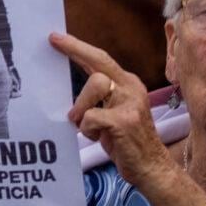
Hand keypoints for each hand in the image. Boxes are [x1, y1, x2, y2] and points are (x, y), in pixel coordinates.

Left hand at [51, 32, 168, 183]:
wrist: (152, 168)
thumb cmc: (126, 140)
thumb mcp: (113, 111)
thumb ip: (97, 96)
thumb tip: (67, 84)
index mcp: (128, 85)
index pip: (101, 59)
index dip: (78, 47)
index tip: (55, 37)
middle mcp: (131, 89)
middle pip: (98, 64)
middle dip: (75, 52)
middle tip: (52, 43)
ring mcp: (130, 104)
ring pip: (93, 87)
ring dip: (80, 107)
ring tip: (83, 125)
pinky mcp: (124, 121)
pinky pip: (90, 117)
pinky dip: (87, 130)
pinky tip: (98, 138)